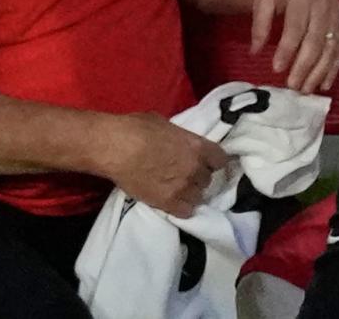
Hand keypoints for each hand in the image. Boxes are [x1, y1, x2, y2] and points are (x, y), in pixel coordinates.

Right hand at [97, 112, 228, 217]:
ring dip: (192, 194)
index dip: (215, 162)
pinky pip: (185, 212)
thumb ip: (180, 138)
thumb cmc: (138, 128)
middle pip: (208, 179)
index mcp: (198, 146)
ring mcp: (183, 187)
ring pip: (199, 197)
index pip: (221, 159)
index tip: (210, 163)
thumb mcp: (166, 125)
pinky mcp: (167, 203)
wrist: (117, 148)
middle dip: (199, 177)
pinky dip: (183, 209)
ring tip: (180, 191)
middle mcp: (195, 168)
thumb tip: (179, 142)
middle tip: (188, 176)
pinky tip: (176, 204)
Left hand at [250, 0, 338, 93]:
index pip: (296, 27)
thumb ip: (260, 22)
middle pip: (315, 41)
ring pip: (330, 47)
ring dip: (320, 71)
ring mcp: (334, 15)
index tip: (276, 69)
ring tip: (307, 89)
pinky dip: (334, 67)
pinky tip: (325, 83)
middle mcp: (322, 7)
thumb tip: (255, 52)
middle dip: (304, 66)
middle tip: (292, 86)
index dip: (287, 49)